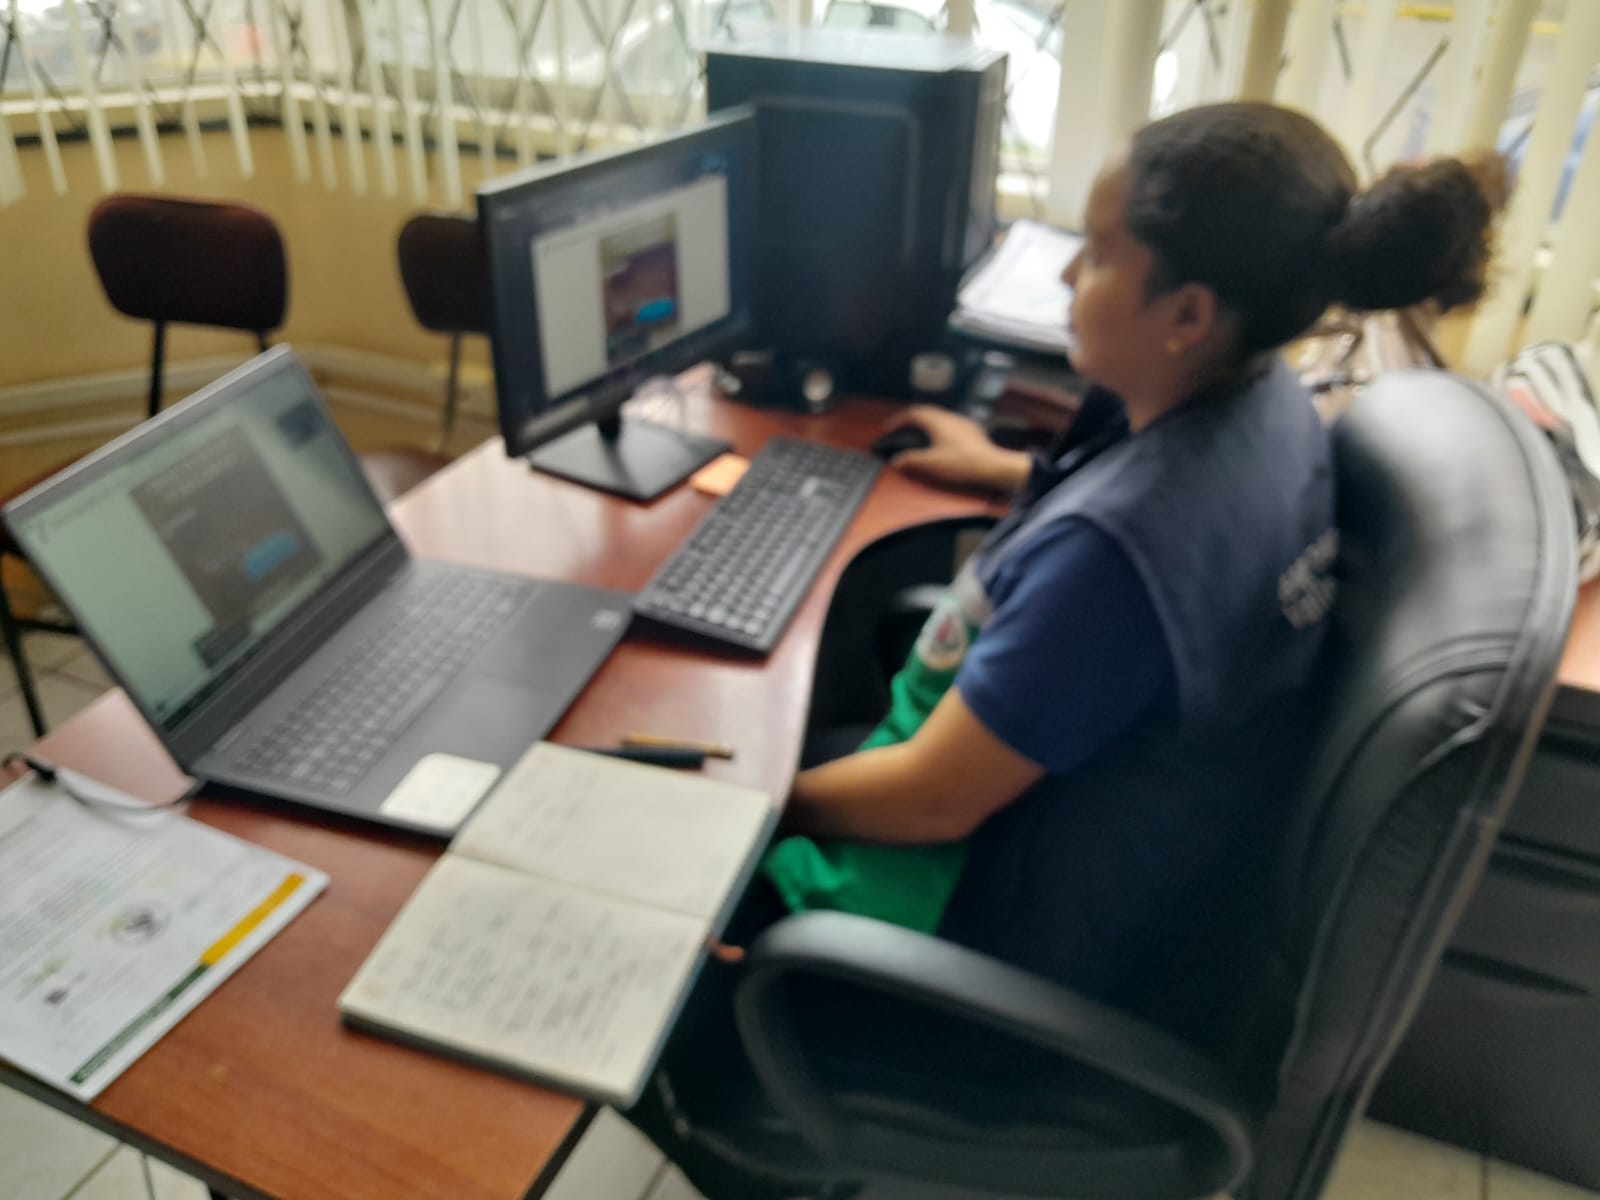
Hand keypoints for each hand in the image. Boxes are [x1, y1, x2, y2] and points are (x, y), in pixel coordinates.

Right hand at [886, 407, 1031, 493]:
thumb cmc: (962, 463)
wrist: (992, 466)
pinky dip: (939, 426)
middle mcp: (949, 417)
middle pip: (926, 411)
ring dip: (926, 420)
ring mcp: (962, 422)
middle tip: (902, 426)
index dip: (898, 420)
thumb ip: (911, 460)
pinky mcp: (972, 430)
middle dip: (911, 417)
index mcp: (937, 422)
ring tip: (919, 432)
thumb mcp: (931, 464)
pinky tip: (941, 438)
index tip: (889, 428)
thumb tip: (896, 461)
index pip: (913, 413)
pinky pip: (951, 422)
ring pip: (939, 415)